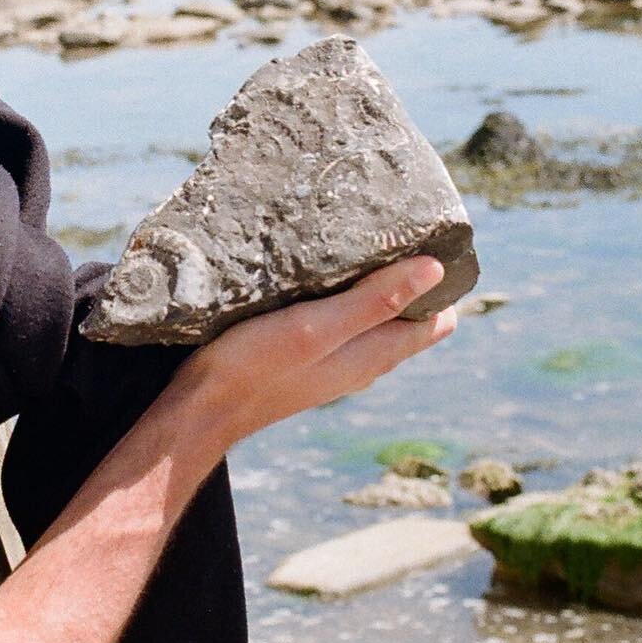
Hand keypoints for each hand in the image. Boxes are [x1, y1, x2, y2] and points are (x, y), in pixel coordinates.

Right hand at [158, 256, 456, 465]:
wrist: (201, 409)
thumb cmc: (256, 366)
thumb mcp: (317, 328)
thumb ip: (373, 303)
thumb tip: (434, 270)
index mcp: (373, 356)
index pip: (435, 322)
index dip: (440, 285)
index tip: (430, 242)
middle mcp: (360, 364)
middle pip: (405, 321)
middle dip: (409, 281)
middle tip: (395, 234)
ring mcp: (330, 365)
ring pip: (371, 323)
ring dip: (373, 290)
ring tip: (361, 247)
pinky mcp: (301, 361)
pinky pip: (338, 326)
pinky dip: (341, 300)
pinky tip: (319, 280)